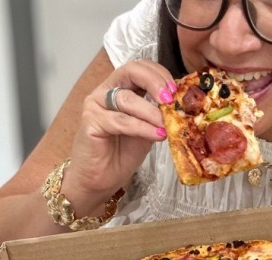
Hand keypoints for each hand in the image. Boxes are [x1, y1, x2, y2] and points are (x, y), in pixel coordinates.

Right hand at [63, 60, 175, 198]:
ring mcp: (95, 104)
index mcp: (120, 87)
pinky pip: (120, 121)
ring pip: (127, 98)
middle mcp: (105, 90)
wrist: (100, 179)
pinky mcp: (90, 122)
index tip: (177, 91)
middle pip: (130, 71)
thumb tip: (181, 105)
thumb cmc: (121, 154)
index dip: (160, 74)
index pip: (140, 67)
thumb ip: (158, 113)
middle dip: (155, 82)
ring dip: (151, 112)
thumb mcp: (148, 128)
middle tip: (170, 99)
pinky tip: (156, 135)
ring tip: (167, 125)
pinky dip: (142, 127)